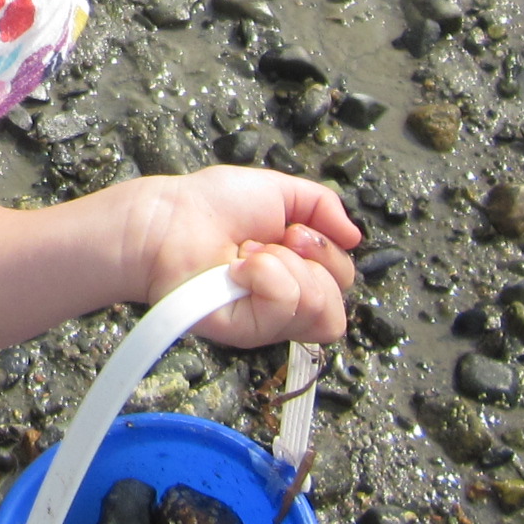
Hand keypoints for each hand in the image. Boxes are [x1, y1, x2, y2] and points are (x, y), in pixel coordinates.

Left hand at [125, 167, 362, 347]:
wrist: (167, 219)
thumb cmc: (209, 205)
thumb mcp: (278, 191)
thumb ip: (323, 206)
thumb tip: (356, 236)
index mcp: (297, 269)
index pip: (342, 279)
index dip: (326, 250)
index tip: (292, 229)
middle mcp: (286, 299)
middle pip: (339, 301)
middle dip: (314, 258)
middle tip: (275, 239)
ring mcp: (267, 319)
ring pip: (322, 313)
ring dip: (287, 268)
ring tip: (248, 254)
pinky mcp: (248, 332)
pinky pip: (286, 310)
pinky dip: (266, 277)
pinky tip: (237, 267)